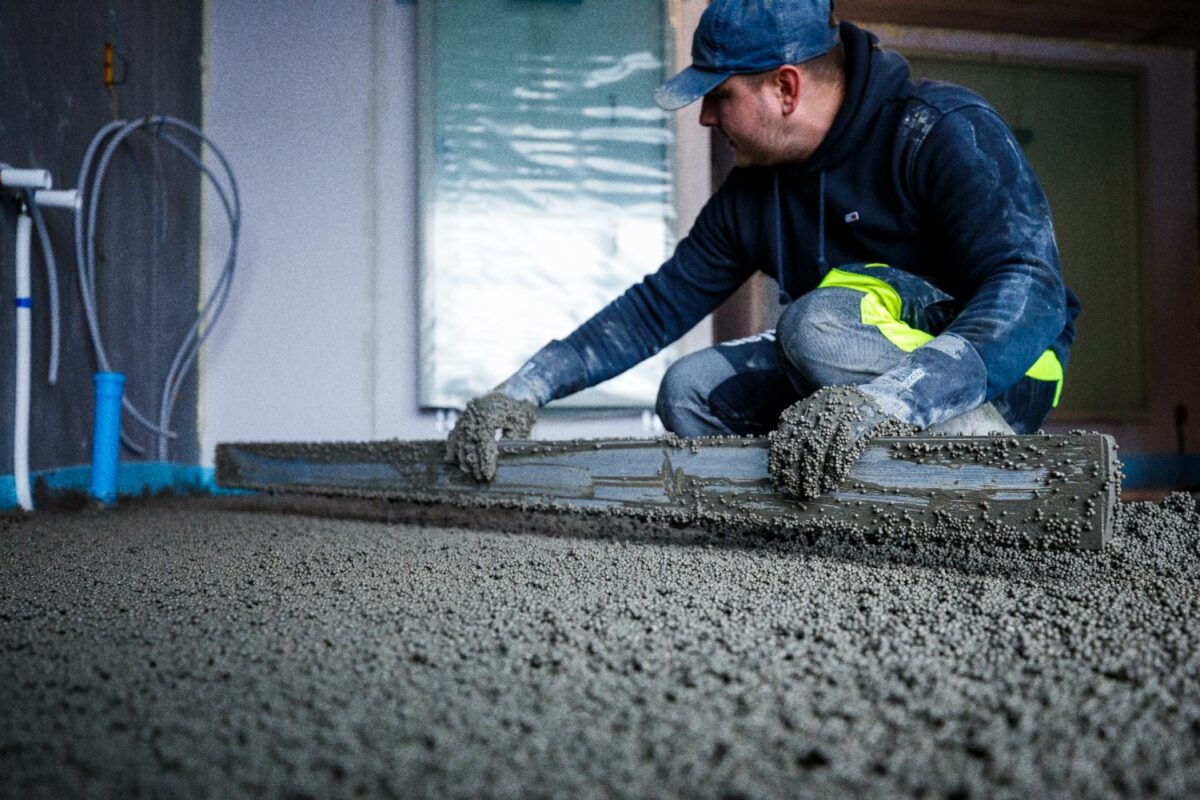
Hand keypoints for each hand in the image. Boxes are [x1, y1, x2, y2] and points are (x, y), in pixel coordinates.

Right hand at [445, 392, 536, 481]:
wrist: (516, 389)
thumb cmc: (522, 410)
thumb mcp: (521, 425)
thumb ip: (511, 440)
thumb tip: (498, 457)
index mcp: (488, 414)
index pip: (483, 443)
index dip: (484, 460)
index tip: (488, 475)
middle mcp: (474, 412)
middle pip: (469, 442)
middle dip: (473, 462)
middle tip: (479, 478)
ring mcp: (468, 412)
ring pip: (460, 438)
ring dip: (462, 457)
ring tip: (468, 472)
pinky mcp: (465, 414)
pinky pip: (455, 431)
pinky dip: (452, 445)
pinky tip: (451, 458)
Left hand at [768, 386, 914, 499]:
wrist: (890, 400)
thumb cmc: (853, 415)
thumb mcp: (826, 415)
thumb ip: (804, 428)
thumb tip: (777, 449)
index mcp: (812, 401)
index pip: (788, 430)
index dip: (780, 454)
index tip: (777, 475)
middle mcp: (825, 402)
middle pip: (801, 440)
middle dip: (795, 468)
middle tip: (793, 489)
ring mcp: (844, 410)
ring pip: (820, 445)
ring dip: (814, 472)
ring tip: (812, 490)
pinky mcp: (864, 421)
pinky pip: (843, 447)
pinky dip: (835, 467)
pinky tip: (831, 481)